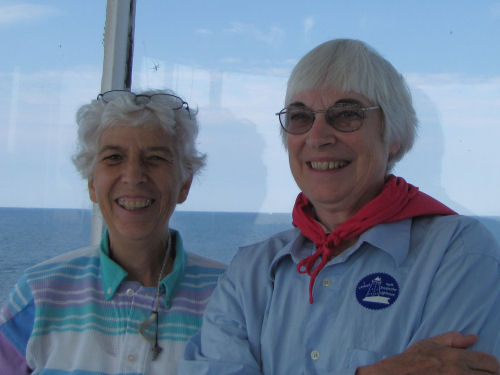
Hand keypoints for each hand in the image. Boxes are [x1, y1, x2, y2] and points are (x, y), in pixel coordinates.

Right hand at [356, 332, 498, 374]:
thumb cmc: (412, 361)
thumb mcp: (429, 344)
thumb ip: (453, 339)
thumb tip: (474, 338)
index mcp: (456, 358)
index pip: (490, 362)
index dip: (492, 365)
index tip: (487, 367)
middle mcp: (459, 374)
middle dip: (488, 374)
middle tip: (478, 373)